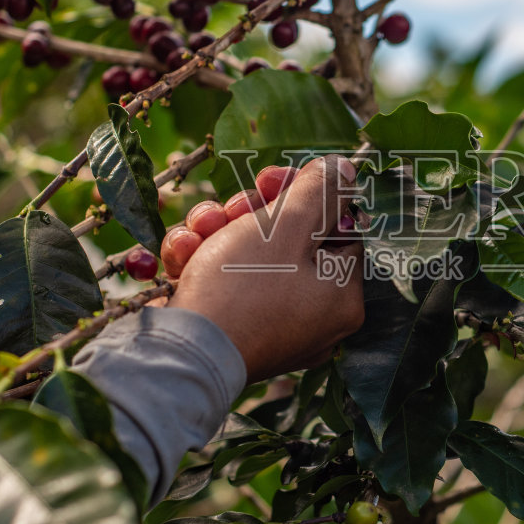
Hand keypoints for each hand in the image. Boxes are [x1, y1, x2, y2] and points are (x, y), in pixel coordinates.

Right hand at [160, 156, 364, 381]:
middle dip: (252, 213)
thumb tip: (344, 170)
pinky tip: (183, 253)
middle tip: (233, 207)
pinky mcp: (230, 330)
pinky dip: (202, 260)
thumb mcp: (287, 224)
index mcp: (341, 297)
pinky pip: (226, 283)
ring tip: (200, 231)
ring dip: (219, 230)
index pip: (336, 229)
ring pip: (250, 255)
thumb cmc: (242, 287)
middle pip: (291, 240)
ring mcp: (271, 326)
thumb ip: (319, 191)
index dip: (303, 196)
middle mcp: (313, 317)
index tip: (271, 180)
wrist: (179, 352)